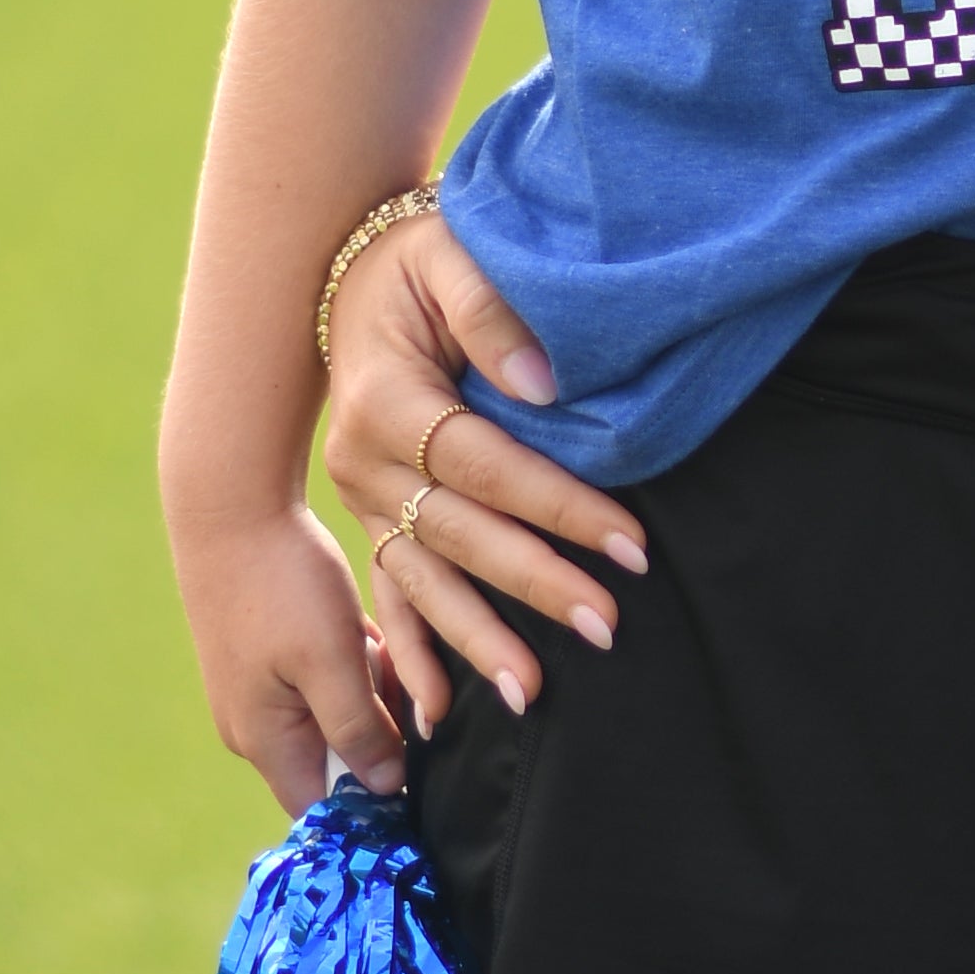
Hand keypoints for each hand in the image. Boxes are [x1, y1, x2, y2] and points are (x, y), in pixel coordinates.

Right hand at [171, 500, 410, 812]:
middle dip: (380, 731)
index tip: (420, 772)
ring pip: (339, 715)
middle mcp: (255, 726)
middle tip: (398, 684)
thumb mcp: (331, 663)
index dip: (372, 803)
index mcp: (265, 740)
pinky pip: (327, 681)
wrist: (232, 505)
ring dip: (370, 691)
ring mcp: (259, 691)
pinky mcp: (268, 657)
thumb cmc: (281, 586)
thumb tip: (385, 790)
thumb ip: (358, 732)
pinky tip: (360, 630)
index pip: (322, 808)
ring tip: (376, 646)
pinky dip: (355, 663)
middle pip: (338, 761)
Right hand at [316, 214, 649, 741]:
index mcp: (385, 400)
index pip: (487, 466)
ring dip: (477, 639)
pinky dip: (410, 655)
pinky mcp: (368, 518)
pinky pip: (389, 596)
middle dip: (535, 584)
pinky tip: (431, 717)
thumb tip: (543, 383)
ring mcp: (359, 497)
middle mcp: (361, 459)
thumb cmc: (418, 262)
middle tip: (608, 625)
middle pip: (459, 535)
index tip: (632, 545)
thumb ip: (492, 311)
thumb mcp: (450, 256)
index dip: (559, 507)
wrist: (342, 274)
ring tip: (533, 694)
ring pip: (422, 581)